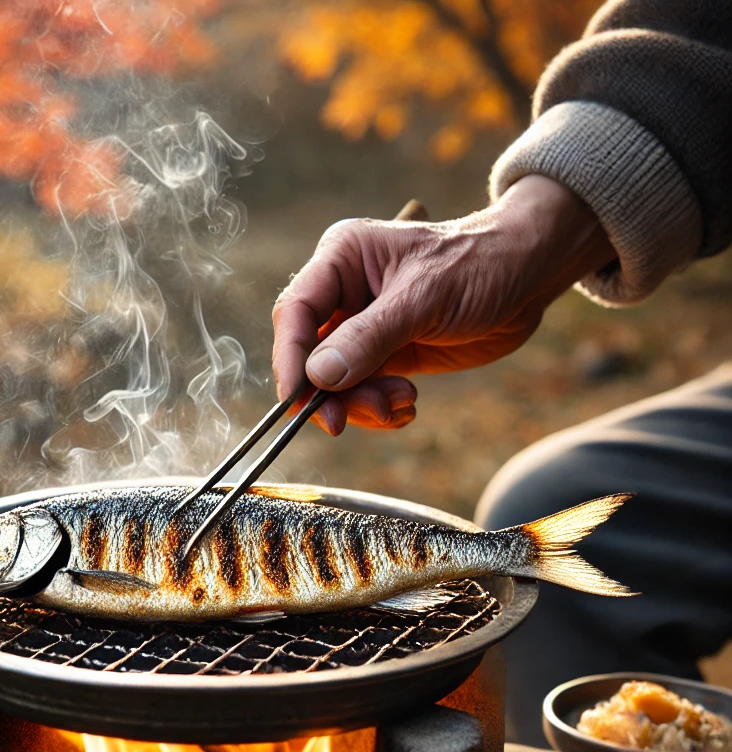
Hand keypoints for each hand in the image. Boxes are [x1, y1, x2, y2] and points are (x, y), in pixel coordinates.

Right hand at [271, 175, 616, 434]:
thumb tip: (318, 376)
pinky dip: (380, 409)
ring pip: (336, 383)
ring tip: (402, 402)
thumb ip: (369, 337)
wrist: (529, 275)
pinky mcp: (385, 356)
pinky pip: (363, 394)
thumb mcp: (424, 298)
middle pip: (310, 356)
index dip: (290, 360)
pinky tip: (408, 405)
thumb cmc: (480, 264)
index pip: (296, 313)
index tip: (298, 401)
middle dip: (331, 394)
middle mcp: (344, 294)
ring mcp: (363, 328)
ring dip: (361, 405)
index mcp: (342, 261)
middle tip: (351, 420)